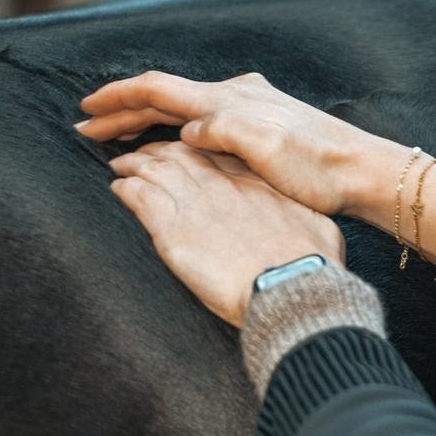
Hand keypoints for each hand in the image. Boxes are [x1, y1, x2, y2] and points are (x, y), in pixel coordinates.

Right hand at [75, 70, 376, 217]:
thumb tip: (187, 131)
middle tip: (88, 130)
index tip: (85, 112)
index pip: (158, 89)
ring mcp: (249, 111)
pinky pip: (203, 123)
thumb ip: (221, 131)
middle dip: (123, 112)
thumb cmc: (318, 166)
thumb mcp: (266, 147)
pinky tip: (173, 145)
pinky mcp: (261, 129)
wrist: (364, 172)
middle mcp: (235, 97)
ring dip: (147, 121)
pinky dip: (174, 130)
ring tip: (118, 137)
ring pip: (182, 110)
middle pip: (165, 98)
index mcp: (228, 100)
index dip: (118, 98)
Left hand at [107, 140, 345, 327]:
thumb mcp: (316, 226)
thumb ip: (298, 214)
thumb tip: (299, 218)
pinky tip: (118, 189)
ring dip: (134, 164)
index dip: (196, 149)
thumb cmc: (310, 263)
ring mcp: (195, 202)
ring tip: (121, 165)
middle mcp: (222, 184)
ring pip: (154, 169)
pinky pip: (139, 197)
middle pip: (180, 154)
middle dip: (159, 150)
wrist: (290, 286)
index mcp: (254, 181)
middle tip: (143, 154)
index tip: (185, 151)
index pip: (215, 153)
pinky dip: (126, 189)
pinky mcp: (172, 228)